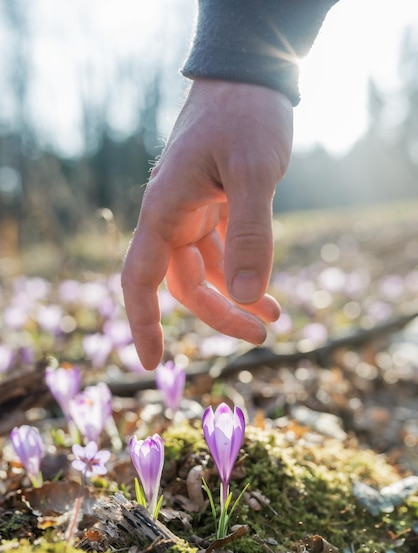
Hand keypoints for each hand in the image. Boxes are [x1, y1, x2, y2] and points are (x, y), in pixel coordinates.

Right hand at [121, 79, 292, 369]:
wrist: (249, 77)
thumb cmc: (246, 114)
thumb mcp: (253, 171)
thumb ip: (250, 233)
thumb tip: (248, 297)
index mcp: (165, 209)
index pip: (141, 278)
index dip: (143, 322)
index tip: (151, 362)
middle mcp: (172, 216)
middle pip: (185, 284)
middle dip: (220, 314)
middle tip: (262, 336)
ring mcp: (193, 212)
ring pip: (206, 272)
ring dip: (237, 298)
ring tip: (274, 319)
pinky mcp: (215, 207)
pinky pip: (224, 252)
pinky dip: (245, 273)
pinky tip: (269, 290)